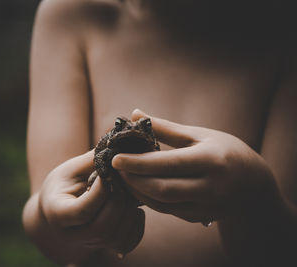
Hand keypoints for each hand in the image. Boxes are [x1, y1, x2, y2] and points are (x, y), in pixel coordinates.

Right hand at [39, 150, 144, 255]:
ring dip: (129, 213)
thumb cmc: (64, 184)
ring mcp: (89, 244)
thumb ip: (92, 160)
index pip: (83, 211)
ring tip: (129, 192)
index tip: (109, 172)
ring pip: (116, 238)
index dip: (101, 192)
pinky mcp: (104, 247)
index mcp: (57, 213)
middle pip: (102, 228)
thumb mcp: (71, 169)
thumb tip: (118, 144)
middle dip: (118, 202)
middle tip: (123, 182)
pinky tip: (133, 208)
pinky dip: (136, 226)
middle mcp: (71, 235)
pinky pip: (127, 243)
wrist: (56, 208)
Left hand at [112, 109, 277, 223]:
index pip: (168, 164)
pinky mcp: (197, 216)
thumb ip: (166, 128)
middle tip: (114, 167)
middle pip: (161, 188)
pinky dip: (147, 199)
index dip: (139, 163)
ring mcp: (204, 205)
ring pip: (161, 203)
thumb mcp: (199, 135)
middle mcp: (209, 187)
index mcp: (211, 160)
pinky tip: (136, 187)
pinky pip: (166, 210)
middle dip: (133, 179)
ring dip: (137, 191)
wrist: (252, 185)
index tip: (115, 158)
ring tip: (121, 176)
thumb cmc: (224, 151)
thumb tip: (134, 114)